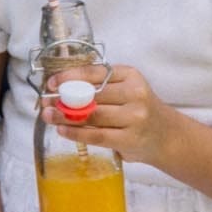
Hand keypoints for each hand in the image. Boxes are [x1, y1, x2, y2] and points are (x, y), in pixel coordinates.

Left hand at [53, 63, 178, 170]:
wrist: (167, 135)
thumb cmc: (138, 109)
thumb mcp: (126, 89)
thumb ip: (101, 86)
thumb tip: (61, 88)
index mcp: (131, 75)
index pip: (95, 72)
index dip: (69, 77)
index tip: (51, 83)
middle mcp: (135, 94)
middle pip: (91, 95)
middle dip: (64, 99)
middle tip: (45, 102)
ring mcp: (135, 117)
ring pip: (91, 116)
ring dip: (65, 117)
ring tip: (49, 116)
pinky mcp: (130, 139)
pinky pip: (96, 135)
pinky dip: (76, 133)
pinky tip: (63, 131)